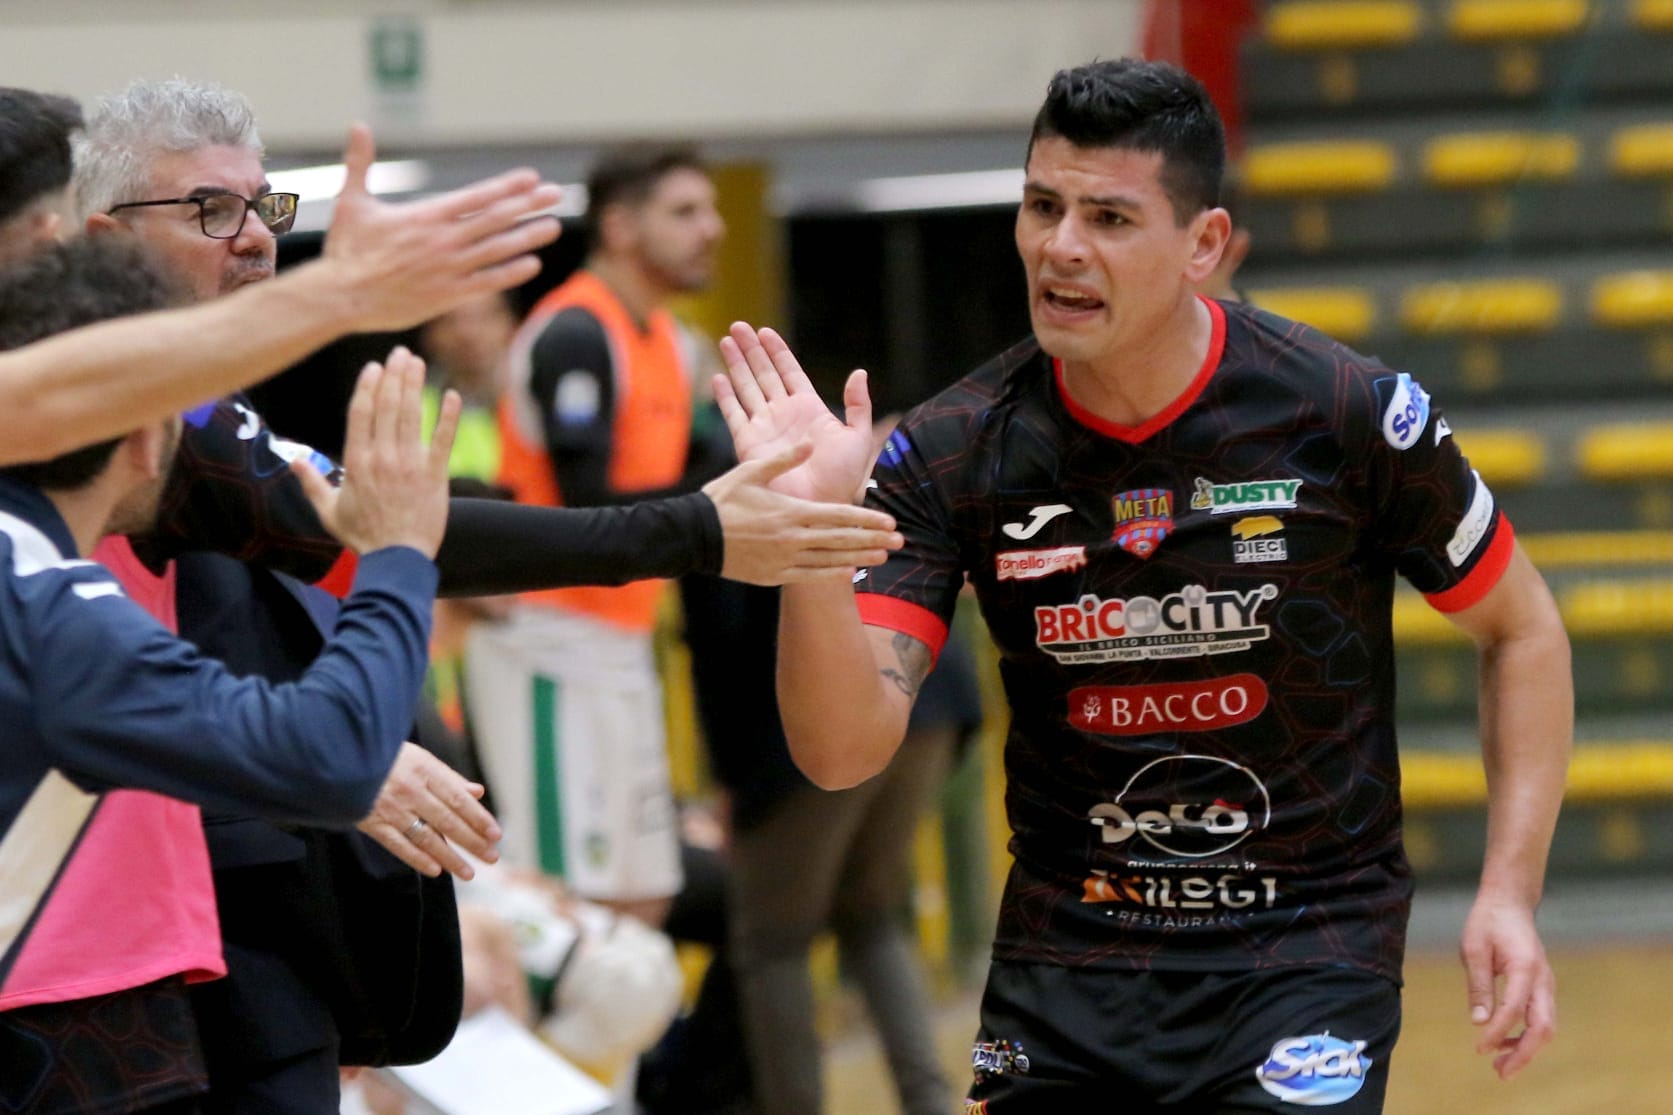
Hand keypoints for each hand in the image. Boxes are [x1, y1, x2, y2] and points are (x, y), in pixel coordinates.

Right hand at [293, 346, 458, 557]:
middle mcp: (382, 457)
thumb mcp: (328, 512)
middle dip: (394, 375)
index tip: (374, 366)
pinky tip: (453, 395)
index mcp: (356, 462)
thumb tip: (294, 460)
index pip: (360, 413)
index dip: (368, 386)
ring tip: (417, 362)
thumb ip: (312, 482)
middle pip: (387, 406)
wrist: (396, 560)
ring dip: (415, 386)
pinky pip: (444, 440)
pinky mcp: (435, 475)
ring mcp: (410, 464)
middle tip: (400, 353)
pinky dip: (449, 416)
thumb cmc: (362, 537)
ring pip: (412, 416)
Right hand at [322, 124, 561, 331]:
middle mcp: (443, 241)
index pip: (477, 197)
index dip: (507, 187)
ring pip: (498, 250)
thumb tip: (357, 124)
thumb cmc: (346, 250)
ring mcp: (448, 269)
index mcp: (425, 216)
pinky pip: (487, 282)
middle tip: (556, 195)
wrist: (341, 298)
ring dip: (528, 237)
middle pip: (496, 219)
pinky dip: (510, 272)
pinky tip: (531, 264)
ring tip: (553, 227)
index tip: (532, 179)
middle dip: (529, 205)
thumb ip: (359, 163)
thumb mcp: (351, 202)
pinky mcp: (448, 296)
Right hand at [358, 742, 501, 878]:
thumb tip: (477, 792)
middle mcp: (411, 790)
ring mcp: (391, 808)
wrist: (338, 757)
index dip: (479, 818)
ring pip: (426, 837)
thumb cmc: (384, 755)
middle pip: (448, 821)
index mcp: (425, 770)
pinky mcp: (372, 822)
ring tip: (468, 872)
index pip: (458, 799)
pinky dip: (417, 858)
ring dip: (450, 857)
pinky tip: (435, 870)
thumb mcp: (418, 757)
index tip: (496, 834)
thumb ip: (448, 777)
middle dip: (472, 841)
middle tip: (491, 857)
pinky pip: (398, 844)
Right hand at [702, 443, 902, 583]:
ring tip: (883, 557)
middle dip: (873, 540)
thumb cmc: (722, 499)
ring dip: (858, 558)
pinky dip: (831, 573)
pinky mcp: (773, 575)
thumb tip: (810, 441)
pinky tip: (848, 571)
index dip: (867, 520)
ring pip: (830, 561)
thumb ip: (784, 458)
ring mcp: (784, 560)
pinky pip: (809, 575)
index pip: (838, 517)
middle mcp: (792, 538)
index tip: (890, 522)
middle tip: (900, 542)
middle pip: (841, 541)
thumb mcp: (751, 470)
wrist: (693, 536)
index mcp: (791, 512)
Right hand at [715, 322, 877, 504]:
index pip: (789, 371)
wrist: (819, 505)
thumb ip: (858, 405)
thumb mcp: (858, 437)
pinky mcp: (749, 442)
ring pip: (746, 386)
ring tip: (726, 340)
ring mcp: (764, 426)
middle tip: (738, 326)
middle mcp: (783, 413)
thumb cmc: (842, 478)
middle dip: (751, 349)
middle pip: (763, 373)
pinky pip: (734, 413)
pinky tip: (718, 378)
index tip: (765, 331)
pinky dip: (725, 396)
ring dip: (736, 364)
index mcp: (809, 408)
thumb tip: (859, 373)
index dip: (777, 350)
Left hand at [1460, 894, 1555, 1078]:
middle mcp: (1543, 979)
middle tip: (1500, 1073)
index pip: (1514, 1009)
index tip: (1478, 1049)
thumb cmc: (1488, 922)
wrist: (1509, 903)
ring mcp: (1546, 984)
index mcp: (1525, 967)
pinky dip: (1525, 1035)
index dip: (1498, 1033)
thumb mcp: (1473, 948)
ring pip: (1546, 1027)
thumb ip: (1478, 985)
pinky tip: (1502, 1041)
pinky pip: (1540, 1018)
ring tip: (1499, 1065)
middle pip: (1543, 1027)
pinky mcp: (1542, 988)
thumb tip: (1479, 1022)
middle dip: (1524, 1054)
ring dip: (1526, 1049)